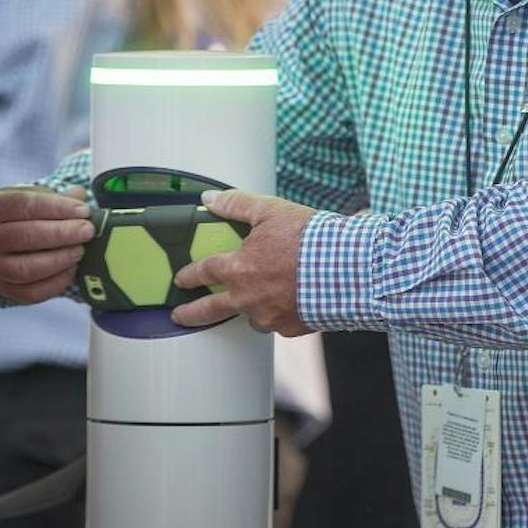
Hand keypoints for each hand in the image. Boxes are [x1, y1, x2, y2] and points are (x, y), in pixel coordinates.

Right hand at [0, 186, 94, 303]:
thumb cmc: (22, 217)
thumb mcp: (34, 198)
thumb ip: (58, 197)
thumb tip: (80, 195)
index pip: (24, 205)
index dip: (57, 208)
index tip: (83, 211)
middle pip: (25, 236)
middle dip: (62, 233)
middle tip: (87, 230)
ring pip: (26, 268)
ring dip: (60, 259)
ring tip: (80, 249)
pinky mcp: (5, 290)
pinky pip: (33, 291)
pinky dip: (58, 280)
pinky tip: (72, 268)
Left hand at [171, 189, 315, 335]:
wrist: (347, 268)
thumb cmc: (311, 239)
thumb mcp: (272, 211)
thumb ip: (238, 205)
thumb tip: (210, 200)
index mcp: (239, 269)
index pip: (204, 272)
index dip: (189, 274)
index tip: (181, 279)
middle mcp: (248, 297)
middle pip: (210, 310)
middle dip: (191, 313)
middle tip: (180, 316)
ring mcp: (268, 316)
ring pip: (249, 318)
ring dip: (248, 310)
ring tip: (257, 302)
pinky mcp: (290, 327)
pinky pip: (279, 323)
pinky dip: (281, 313)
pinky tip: (293, 302)